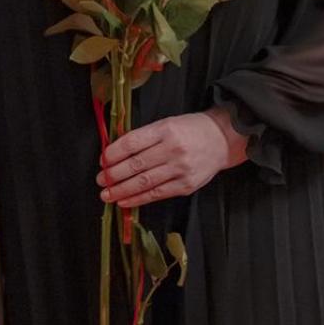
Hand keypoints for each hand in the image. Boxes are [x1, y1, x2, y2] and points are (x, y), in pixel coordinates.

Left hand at [97, 108, 247, 206]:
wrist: (222, 140)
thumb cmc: (191, 129)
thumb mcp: (167, 123)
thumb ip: (145, 137)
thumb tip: (116, 151)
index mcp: (165, 129)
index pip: (132, 142)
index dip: (114, 153)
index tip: (103, 160)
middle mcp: (172, 149)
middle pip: (136, 164)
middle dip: (114, 174)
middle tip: (100, 179)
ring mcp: (180, 169)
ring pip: (144, 182)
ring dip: (122, 190)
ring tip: (106, 194)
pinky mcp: (185, 186)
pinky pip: (157, 194)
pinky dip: (138, 199)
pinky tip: (125, 201)